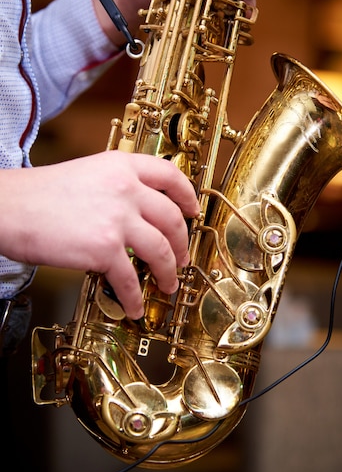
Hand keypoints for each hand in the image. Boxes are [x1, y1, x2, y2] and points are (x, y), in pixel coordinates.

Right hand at [0, 152, 199, 318]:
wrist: (8, 208)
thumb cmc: (38, 195)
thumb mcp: (87, 173)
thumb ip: (117, 186)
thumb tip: (138, 212)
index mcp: (121, 166)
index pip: (170, 175)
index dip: (188, 195)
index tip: (193, 210)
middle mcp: (126, 188)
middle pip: (172, 218)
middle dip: (182, 243)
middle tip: (181, 257)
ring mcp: (118, 218)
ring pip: (161, 250)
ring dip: (168, 272)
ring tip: (167, 284)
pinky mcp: (104, 249)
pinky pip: (131, 279)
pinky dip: (135, 297)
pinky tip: (133, 305)